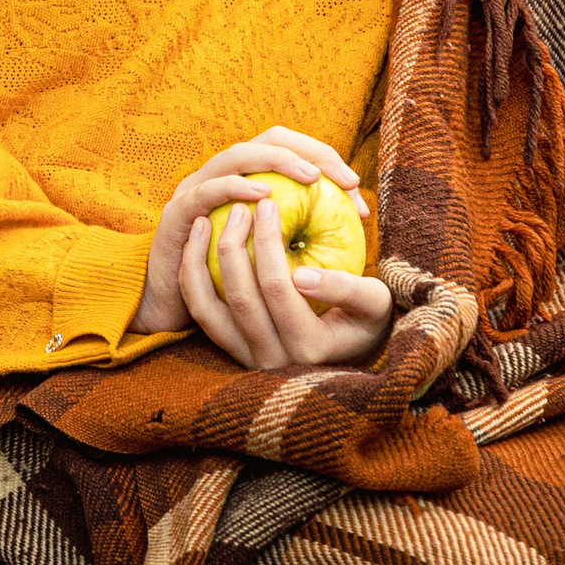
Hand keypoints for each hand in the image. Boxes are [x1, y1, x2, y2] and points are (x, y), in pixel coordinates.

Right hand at [130, 127, 372, 336]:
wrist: (173, 307)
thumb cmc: (229, 285)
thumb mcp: (272, 256)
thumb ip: (303, 236)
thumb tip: (354, 228)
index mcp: (245, 179)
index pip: (289, 149)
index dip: (325, 159)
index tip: (356, 188)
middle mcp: (220, 175)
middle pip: (267, 139)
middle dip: (310, 152)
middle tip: (344, 179)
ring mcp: (196, 189)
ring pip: (238, 155)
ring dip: (278, 161)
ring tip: (311, 177)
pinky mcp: (177, 213)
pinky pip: (207, 191)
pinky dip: (235, 186)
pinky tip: (263, 195)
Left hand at [182, 196, 391, 369]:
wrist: (350, 350)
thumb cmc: (367, 317)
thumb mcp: (373, 301)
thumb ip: (346, 289)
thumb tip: (302, 275)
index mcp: (310, 348)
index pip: (278, 288)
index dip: (268, 242)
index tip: (268, 203)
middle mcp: (275, 361)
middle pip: (242, 297)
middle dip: (235, 245)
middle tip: (240, 207)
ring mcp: (249, 359)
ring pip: (209, 310)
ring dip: (201, 261)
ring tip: (205, 220)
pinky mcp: (232, 351)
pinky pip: (201, 314)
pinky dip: (190, 279)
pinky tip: (194, 245)